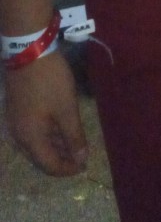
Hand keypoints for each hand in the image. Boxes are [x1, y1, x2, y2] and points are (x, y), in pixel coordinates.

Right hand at [4, 50, 87, 174]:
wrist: (29, 52)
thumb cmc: (50, 82)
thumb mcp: (67, 109)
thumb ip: (74, 136)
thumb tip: (81, 159)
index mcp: (30, 139)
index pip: (49, 166)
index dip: (68, 169)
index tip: (84, 165)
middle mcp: (18, 136)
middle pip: (40, 157)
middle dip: (61, 158)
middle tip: (81, 155)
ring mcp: (15, 123)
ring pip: (35, 144)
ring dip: (54, 146)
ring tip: (74, 142)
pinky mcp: (16, 110)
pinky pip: (32, 131)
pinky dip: (47, 134)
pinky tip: (60, 127)